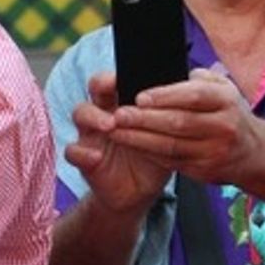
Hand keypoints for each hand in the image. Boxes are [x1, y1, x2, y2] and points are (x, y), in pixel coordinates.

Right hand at [64, 72, 173, 218]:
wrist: (140, 192)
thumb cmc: (154, 156)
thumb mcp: (165, 135)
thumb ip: (170, 115)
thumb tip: (192, 89)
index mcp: (124, 103)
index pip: (120, 78)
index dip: (122, 72)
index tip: (131, 72)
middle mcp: (105, 112)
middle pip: (95, 87)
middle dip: (102, 83)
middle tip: (114, 88)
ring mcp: (92, 134)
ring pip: (80, 113)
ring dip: (93, 116)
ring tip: (110, 125)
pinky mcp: (84, 158)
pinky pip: (73, 151)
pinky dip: (82, 153)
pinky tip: (96, 157)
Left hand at [108, 68, 262, 186]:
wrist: (253, 154)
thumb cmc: (229, 113)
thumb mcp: (224, 89)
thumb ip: (201, 78)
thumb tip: (177, 73)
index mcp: (226, 101)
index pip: (194, 96)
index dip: (166, 96)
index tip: (140, 96)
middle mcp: (224, 127)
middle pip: (179, 123)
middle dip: (144, 119)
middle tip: (119, 114)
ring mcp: (214, 152)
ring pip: (171, 146)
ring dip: (140, 139)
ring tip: (116, 130)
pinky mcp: (204, 170)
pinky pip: (171, 161)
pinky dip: (148, 152)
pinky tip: (131, 144)